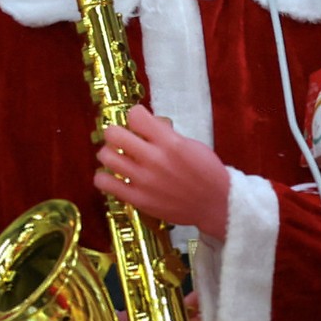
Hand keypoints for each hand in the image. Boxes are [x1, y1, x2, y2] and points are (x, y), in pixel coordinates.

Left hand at [94, 105, 231, 240]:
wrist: (216, 204)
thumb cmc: (207, 173)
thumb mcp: (192, 145)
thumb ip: (166, 135)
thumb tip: (146, 125)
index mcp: (170, 143)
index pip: (135, 116)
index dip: (136, 116)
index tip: (139, 122)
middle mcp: (154, 159)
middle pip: (113, 134)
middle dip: (117, 132)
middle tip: (124, 139)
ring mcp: (144, 181)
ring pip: (106, 157)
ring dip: (109, 153)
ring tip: (118, 157)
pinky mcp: (138, 199)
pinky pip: (105, 183)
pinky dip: (104, 177)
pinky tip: (114, 176)